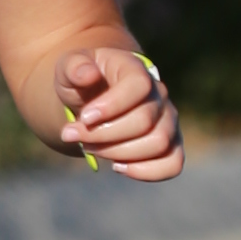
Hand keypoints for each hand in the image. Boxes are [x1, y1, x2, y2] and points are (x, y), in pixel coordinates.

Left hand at [58, 39, 183, 179]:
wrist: (92, 98)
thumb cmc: (81, 82)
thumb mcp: (68, 68)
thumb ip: (74, 68)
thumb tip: (88, 75)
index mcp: (136, 69)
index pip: (139, 85)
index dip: (112, 106)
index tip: (84, 117)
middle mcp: (158, 94)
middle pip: (144, 121)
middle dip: (103, 134)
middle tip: (74, 134)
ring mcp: (168, 120)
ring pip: (159, 144)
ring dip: (118, 153)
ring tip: (91, 147)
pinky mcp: (170, 145)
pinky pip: (172, 164)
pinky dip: (145, 171)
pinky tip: (117, 166)